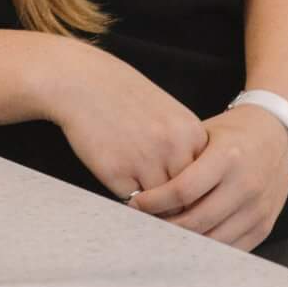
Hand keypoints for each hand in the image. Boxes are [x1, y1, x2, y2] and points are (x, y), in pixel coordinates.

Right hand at [38, 41, 210, 199]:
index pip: (205, 181)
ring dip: (151, 204)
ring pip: (160, 205)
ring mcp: (145, 160)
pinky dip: (126, 194)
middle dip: (173, 203)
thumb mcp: (168, 116)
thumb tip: (191, 194)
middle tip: (160, 198)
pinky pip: (130, 201)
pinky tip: (118, 174)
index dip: (193, 191)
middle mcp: (173, 148)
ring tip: (138, 187)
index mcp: (192, 133)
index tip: (180, 191)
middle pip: (185, 198)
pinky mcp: (116, 172)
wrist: (82, 81)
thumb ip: (184, 149)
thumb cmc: (125, 98)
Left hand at [133, 106, 287, 250]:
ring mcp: (258, 209)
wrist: (278, 134)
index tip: (136, 204)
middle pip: (196, 221)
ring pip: (213, 240)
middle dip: (164, 227)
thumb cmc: (233, 133)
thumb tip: (143, 185)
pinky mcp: (264, 225)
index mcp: (227, 157)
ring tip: (162, 236)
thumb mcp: (205, 133)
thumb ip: (181, 159)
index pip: (183, 190)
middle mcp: (245, 185)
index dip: (154, 202)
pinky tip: (189, 243)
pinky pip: (231, 249)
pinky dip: (207, 249)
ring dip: (184, 243)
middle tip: (143, 224)